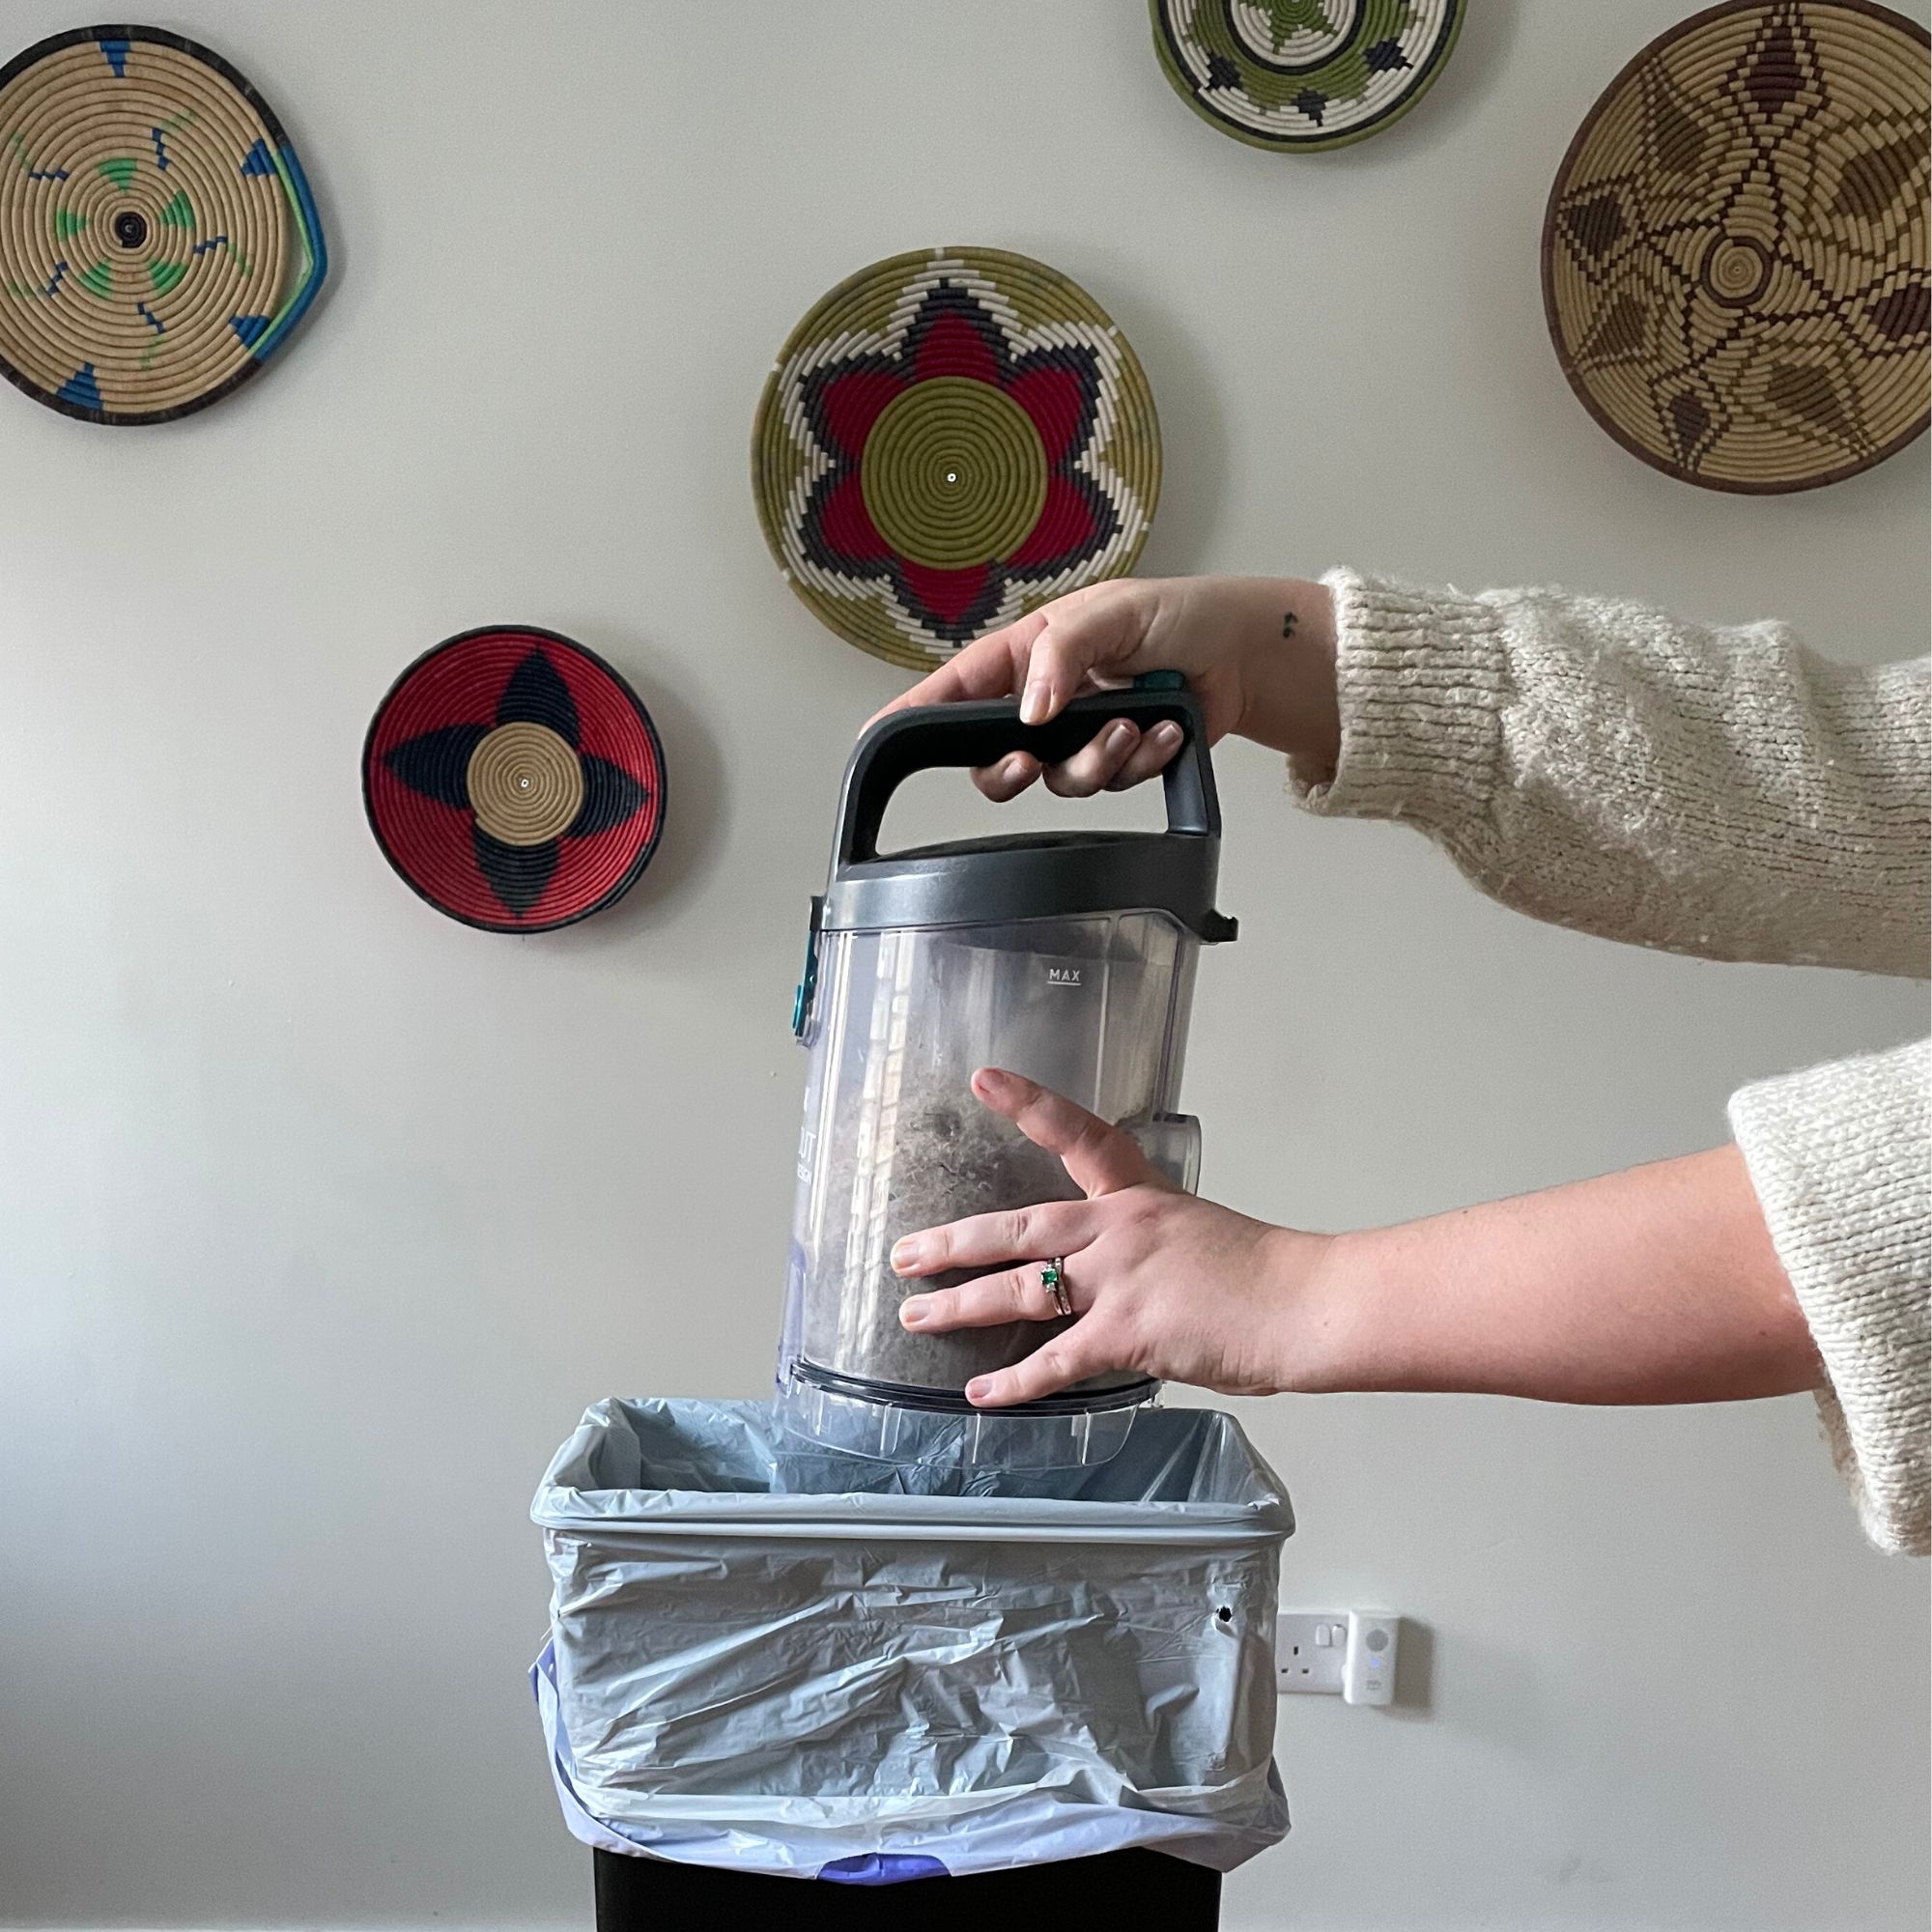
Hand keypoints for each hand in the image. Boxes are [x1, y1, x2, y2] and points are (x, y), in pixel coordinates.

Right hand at [871, 575, 1339, 801]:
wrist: (1242, 654)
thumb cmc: (1179, 615)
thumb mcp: (1114, 612)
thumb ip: (1062, 653)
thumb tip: (1027, 707)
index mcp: (1027, 656)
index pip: (955, 691)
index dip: (911, 716)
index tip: (877, 739)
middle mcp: (1044, 700)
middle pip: (993, 759)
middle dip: (1012, 769)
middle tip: (1030, 760)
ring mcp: (1079, 734)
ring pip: (1057, 780)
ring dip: (1098, 761)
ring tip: (1135, 726)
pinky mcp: (1118, 760)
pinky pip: (1111, 784)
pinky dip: (1141, 760)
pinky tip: (1166, 730)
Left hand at [889, 1068, 1333, 1405]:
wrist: (1304, 1304)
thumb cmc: (1266, 1277)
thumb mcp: (1198, 1236)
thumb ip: (1147, 1251)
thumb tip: (1114, 1285)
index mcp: (1139, 1196)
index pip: (1077, 1135)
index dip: (1028, 1104)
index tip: (985, 1080)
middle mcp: (1119, 1228)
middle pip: (1016, 1227)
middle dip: (953, 1242)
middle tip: (906, 1252)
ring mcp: (1119, 1278)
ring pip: (1018, 1289)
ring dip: (960, 1306)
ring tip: (917, 1317)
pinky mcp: (1127, 1330)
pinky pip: (1054, 1360)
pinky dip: (1013, 1381)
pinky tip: (981, 1391)